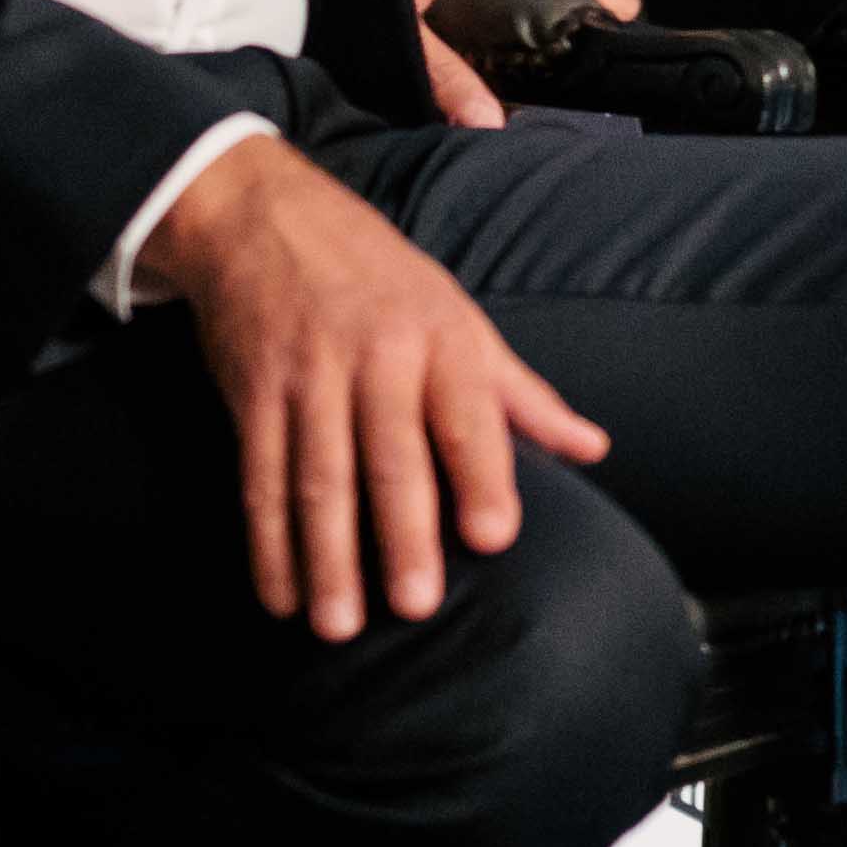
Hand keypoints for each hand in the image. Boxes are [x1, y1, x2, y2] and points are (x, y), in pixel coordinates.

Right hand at [136, 134, 607, 640]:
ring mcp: (307, 377)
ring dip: (325, 557)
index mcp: (442, 340)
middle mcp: (375, 357)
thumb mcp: (464, 321)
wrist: (268, 220)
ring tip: (339, 626)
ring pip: (316, 477)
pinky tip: (280, 596)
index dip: (483, 476)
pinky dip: (266, 542)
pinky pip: (258, 477)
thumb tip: (595, 449)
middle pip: (388, 456)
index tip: (494, 538)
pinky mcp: (251, 394)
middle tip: (416, 607)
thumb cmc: (385, 282)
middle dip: (401, 534)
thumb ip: (525, 396)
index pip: (468, 415)